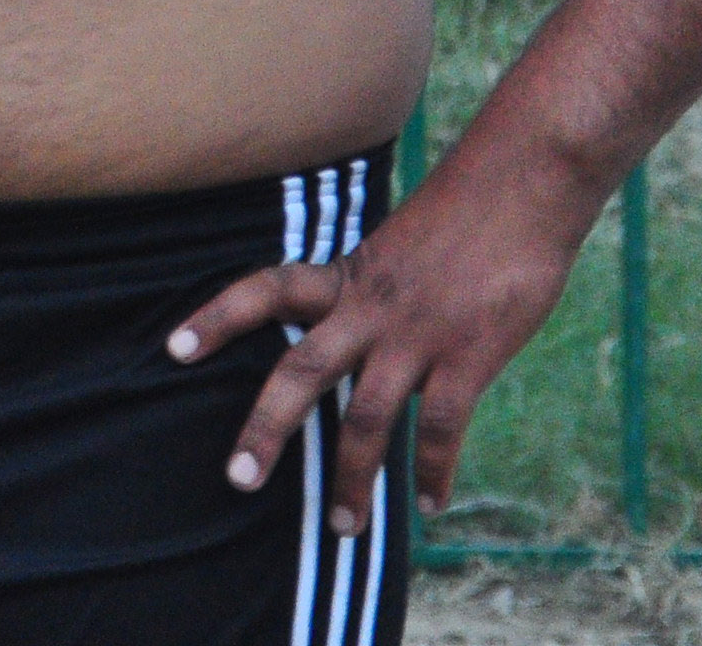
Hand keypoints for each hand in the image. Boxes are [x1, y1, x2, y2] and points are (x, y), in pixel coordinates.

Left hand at [169, 147, 597, 529]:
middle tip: (238, 481)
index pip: (267, 289)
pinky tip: (431, 505)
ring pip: (368, 418)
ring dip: (352, 479)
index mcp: (352, 273)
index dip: (217, 317)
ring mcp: (419, 332)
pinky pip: (441, 429)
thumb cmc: (471, 204)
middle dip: (266, 429)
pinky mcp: (469, 353)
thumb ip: (379, 290)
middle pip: (302, 370)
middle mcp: (373, 305)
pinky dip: (433, 473)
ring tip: (343, 526)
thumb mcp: (403, 241)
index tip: (172, 349)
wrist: (529, 174)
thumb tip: (370, 333)